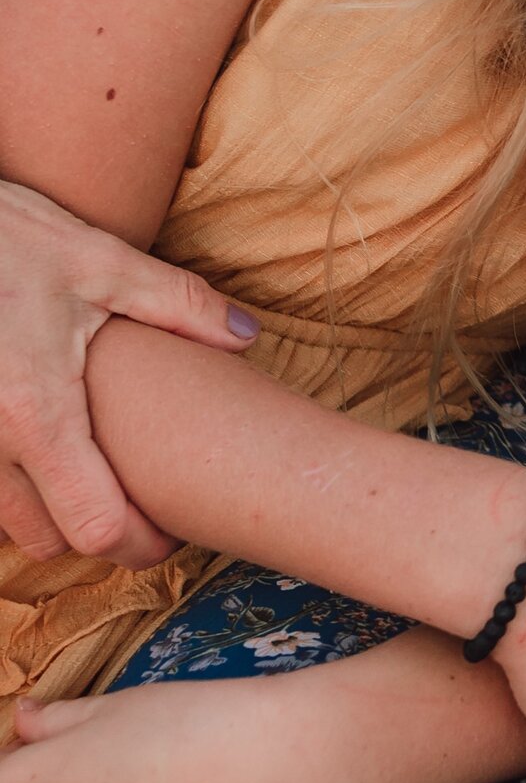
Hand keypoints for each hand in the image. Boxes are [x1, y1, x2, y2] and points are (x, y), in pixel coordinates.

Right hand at [0, 177, 258, 564]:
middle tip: (143, 506)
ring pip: (9, 521)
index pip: (96, 527)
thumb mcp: (100, 261)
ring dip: (52, 514)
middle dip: (98, 535)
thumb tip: (245, 336)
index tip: (171, 532)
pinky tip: (48, 448)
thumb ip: (179, 305)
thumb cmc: (9, 238)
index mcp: (37, 412)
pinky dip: (17, 485)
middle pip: (50, 541)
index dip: (141, 544)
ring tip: (99, 476)